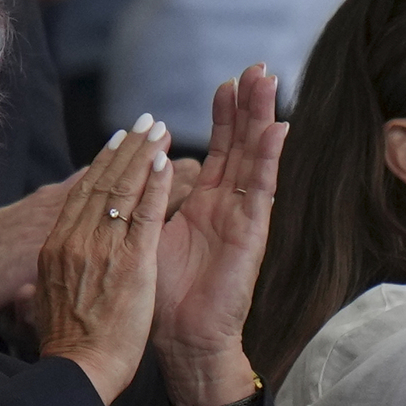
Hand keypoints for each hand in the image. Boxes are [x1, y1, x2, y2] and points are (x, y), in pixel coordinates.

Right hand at [32, 116, 173, 402]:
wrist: (76, 369)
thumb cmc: (65, 345)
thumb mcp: (44, 303)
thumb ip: (44, 283)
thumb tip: (31, 285)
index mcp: (55, 247)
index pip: (81, 195)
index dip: (101, 165)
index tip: (116, 142)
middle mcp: (74, 239)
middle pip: (101, 182)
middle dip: (124, 149)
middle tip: (143, 121)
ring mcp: (100, 248)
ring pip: (121, 190)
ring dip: (141, 156)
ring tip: (156, 130)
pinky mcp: (129, 262)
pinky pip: (143, 215)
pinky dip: (154, 185)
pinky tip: (165, 162)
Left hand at [152, 66, 285, 405]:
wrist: (181, 338)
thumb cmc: (162, 293)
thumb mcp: (147, 236)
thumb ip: (145, 205)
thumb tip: (128, 179)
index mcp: (202, 203)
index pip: (214, 150)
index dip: (221, 118)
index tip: (224, 82)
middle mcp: (225, 205)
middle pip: (239, 146)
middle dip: (247, 107)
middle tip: (255, 68)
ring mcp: (241, 217)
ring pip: (253, 158)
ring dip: (261, 118)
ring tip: (268, 82)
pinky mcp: (251, 234)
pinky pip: (261, 189)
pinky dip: (268, 158)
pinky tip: (278, 129)